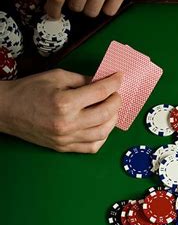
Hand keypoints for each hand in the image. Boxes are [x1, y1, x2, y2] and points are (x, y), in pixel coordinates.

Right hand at [0, 69, 121, 152]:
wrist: (7, 110)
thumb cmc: (29, 90)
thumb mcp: (56, 77)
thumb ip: (82, 80)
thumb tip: (102, 83)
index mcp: (65, 102)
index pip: (99, 93)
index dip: (113, 84)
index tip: (119, 78)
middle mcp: (68, 123)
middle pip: (105, 115)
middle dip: (116, 102)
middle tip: (116, 95)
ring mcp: (66, 138)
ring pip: (102, 134)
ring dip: (112, 121)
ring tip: (111, 110)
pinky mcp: (64, 147)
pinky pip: (91, 147)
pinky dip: (102, 138)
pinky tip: (102, 127)